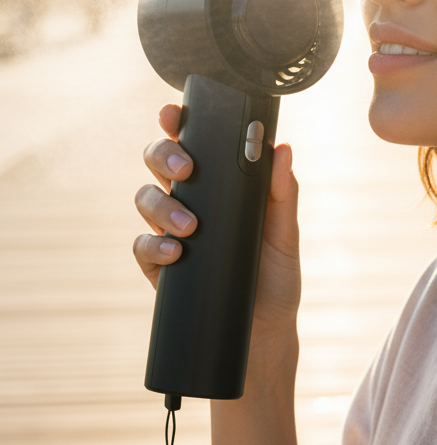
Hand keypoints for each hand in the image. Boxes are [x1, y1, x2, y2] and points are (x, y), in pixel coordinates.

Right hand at [133, 104, 301, 339]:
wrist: (263, 331)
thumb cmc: (275, 276)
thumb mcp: (286, 234)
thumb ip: (283, 193)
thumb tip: (282, 149)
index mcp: (220, 184)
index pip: (193, 143)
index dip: (177, 123)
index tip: (174, 112)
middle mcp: (191, 201)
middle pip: (159, 162)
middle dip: (163, 155)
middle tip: (185, 169)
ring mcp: (170, 231)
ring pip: (145, 198)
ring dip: (161, 204)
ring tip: (189, 225)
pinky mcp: (159, 266)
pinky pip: (142, 246)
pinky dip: (154, 245)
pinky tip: (175, 252)